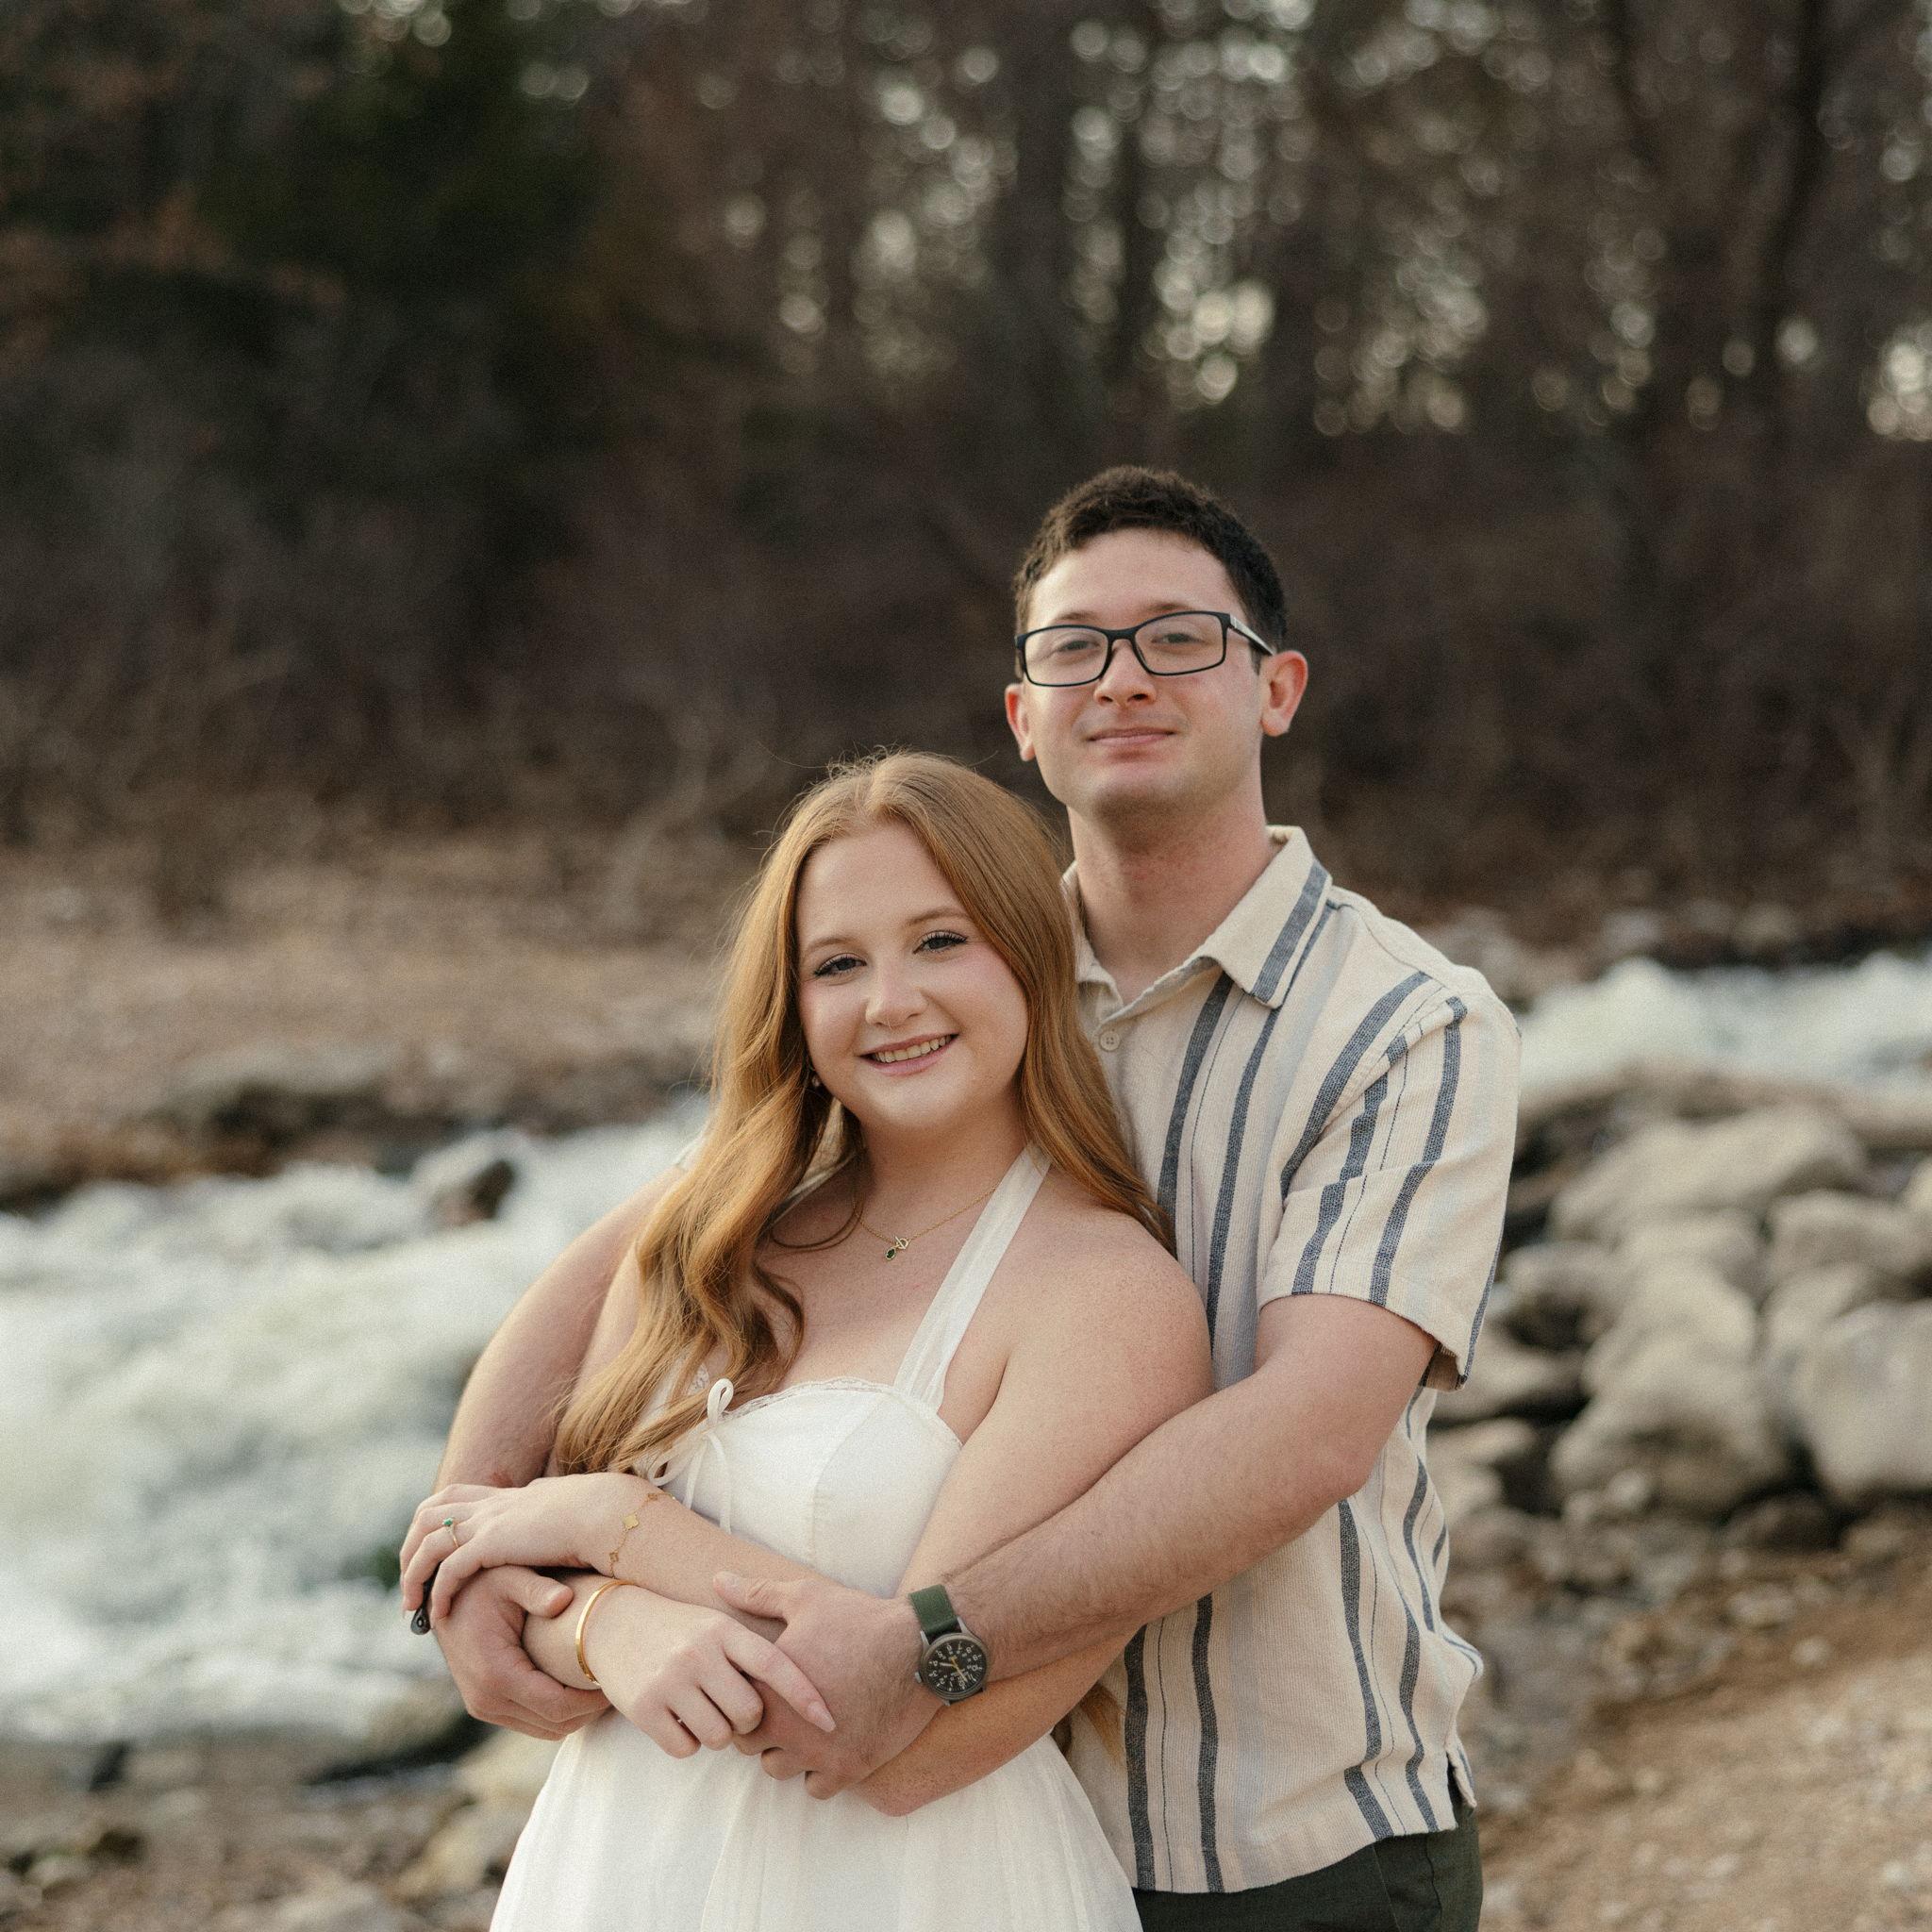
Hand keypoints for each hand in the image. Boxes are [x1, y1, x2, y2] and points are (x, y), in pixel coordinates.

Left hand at [400, 1473, 649, 1622]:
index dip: (439, 1521)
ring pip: (428, 1541)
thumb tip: (551, 1501)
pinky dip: (437, 1592)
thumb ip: (551, 1505)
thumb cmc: (601, 1514)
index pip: (457, 1496)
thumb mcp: (570, 1507)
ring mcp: (489, 1521)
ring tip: (411, 1605)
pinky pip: (448, 1570)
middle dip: (411, 1545)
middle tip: (410, 1581)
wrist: (608, 1512)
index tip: (432, 1552)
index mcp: (508, 1496)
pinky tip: (437, 1615)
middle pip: (430, 1512)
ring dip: (413, 1573)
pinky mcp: (491, 1544)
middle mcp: (492, 1504)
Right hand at [434, 1563, 609, 1739]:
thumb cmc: (483, 1582)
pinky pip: (531, 1721)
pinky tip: (578, 1685)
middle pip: (555, 1725)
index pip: (557, 1707)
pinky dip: (557, 1711)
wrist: (443, 1597)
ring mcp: (483, 1707)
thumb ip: (537, 1589)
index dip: (593, 1700)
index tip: (618, 1680)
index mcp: (496, 1674)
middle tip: (619, 1683)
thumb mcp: (510, 1577)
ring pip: (544, 1730)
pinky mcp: (486, 1706)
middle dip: (590, 1710)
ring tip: (603, 1683)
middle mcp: (486, 1700)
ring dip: (576, 1714)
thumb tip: (565, 1600)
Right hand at [586, 1585, 837, 1760]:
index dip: (806, 1696)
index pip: (776, 1666)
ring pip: (719, 1737)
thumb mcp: (717, 1624)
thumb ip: (754, 1649)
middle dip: (747, 1721)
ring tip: (702, 1709)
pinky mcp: (644, 1707)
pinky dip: (687, 1742)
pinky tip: (678, 1719)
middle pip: (750, 1714)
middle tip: (730, 1706)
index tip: (830, 1722)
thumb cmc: (680, 1629)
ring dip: (716, 1733)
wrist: (614, 1622)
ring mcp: (670, 1680)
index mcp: (725, 1631)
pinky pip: (685, 1748)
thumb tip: (811, 1672)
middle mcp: (700, 1653)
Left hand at [711, 1571, 937, 1797]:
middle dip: (759, 1729)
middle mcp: (788, 1729)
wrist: (918, 1649)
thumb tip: (718, 1578)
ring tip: (802, 1728)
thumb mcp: (805, 1598)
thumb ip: (756, 1594)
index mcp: (771, 1689)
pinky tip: (829, 1745)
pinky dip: (818, 1772)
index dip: (742, 1699)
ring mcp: (818, 1754)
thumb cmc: (859, 1619)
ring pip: (777, 1771)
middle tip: (780, 1709)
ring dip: (785, 1753)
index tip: (760, 1688)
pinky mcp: (849, 1770)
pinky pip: (816, 1789)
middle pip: (749, 1746)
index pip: (730, 1710)